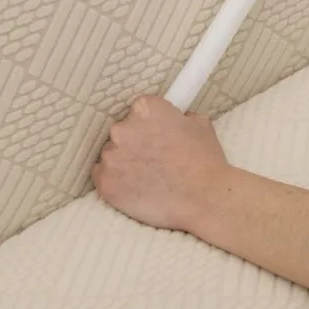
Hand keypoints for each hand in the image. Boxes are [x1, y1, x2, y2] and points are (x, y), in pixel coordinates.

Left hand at [92, 95, 228, 230]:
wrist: (204, 199)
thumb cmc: (205, 163)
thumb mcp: (200, 125)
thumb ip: (178, 116)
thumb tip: (174, 119)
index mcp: (144, 109)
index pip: (138, 110)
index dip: (150, 125)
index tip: (158, 137)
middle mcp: (122, 129)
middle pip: (122, 132)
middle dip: (135, 143)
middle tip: (154, 159)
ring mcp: (111, 157)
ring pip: (112, 155)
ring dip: (125, 163)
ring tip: (147, 177)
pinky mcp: (105, 182)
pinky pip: (103, 176)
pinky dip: (116, 181)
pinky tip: (136, 188)